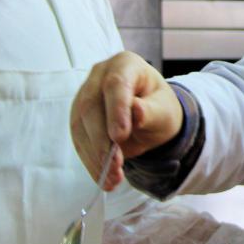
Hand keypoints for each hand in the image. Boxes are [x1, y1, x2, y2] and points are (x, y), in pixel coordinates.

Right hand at [70, 51, 182, 190]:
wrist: (149, 117)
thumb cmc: (159, 108)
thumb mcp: (164, 110)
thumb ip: (151, 111)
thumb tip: (137, 111)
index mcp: (125, 64)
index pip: (116, 83)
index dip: (116, 110)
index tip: (120, 137)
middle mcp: (100, 75)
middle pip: (91, 106)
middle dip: (102, 140)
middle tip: (116, 166)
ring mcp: (85, 95)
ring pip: (80, 125)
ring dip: (94, 156)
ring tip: (112, 178)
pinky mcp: (78, 117)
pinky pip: (79, 140)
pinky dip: (90, 161)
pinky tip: (103, 176)